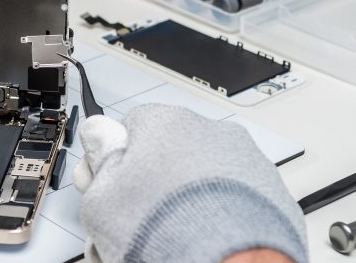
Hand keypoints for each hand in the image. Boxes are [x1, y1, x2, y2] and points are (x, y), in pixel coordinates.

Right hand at [73, 104, 306, 262]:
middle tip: (131, 226)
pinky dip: (214, 221)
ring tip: (164, 245)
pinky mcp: (270, 196)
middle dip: (146, 190)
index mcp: (164, 122)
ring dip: (177, 207)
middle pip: (162, 157)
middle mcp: (208, 133)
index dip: (112, 165)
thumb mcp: (101, 197)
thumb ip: (99, 158)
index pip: (126, 130)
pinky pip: (229, 202)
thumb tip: (100, 135)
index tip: (108, 191)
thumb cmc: (165, 234)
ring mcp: (244, 163)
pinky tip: (197, 247)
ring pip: (195, 182)